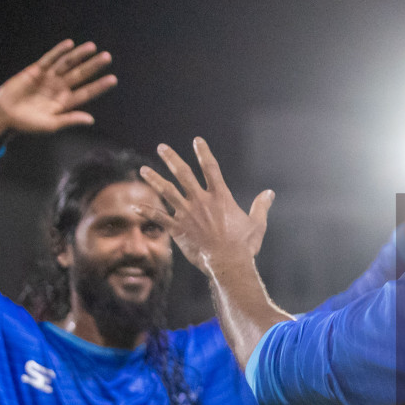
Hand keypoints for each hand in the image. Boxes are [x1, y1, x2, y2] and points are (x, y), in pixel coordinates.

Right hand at [0, 40, 117, 144]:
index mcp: (65, 102)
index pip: (86, 92)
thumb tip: (91, 119)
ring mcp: (48, 78)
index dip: (99, 86)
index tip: (113, 79)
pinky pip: (49, 59)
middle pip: (80, 74)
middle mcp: (59, 88)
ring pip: (67, 64)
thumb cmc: (27, 124)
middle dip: (93, 66)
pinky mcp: (35, 70)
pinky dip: (59, 51)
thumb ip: (70, 119)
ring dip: (79, 55)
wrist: (5, 116)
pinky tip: (70, 45)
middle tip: (107, 57)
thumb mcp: (51, 125)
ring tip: (93, 47)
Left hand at [136, 139, 275, 275]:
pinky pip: (159, 218)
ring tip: (143, 170)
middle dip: (171, 159)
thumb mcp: (257, 223)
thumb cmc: (244, 245)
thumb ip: (261, 206)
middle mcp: (201, 201)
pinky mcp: (178, 229)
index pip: (211, 168)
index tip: (197, 141)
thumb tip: (270, 193)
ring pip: (166, 191)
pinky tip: (134, 206)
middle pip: (183, 174)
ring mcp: (187, 214)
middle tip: (161, 148)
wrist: (228, 263)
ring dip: (154, 179)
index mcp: (220, 197)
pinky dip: (146, 212)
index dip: (203, 152)